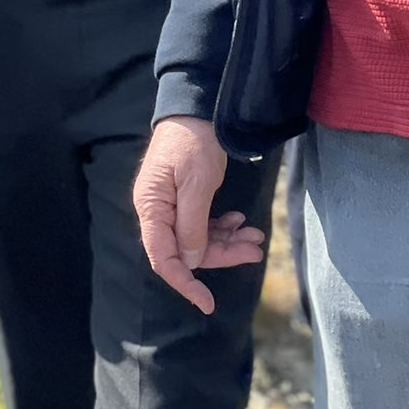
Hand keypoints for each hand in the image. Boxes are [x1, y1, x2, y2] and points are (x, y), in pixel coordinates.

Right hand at [134, 116, 265, 314]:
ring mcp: (171, 204)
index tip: (207, 303)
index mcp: (152, 208)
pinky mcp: (185, 197)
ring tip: (256, 234)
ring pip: (198, 237)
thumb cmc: (193, 141)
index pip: (163, 258)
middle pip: (186, 250)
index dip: (185, 284)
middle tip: (256, 249)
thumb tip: (192, 262)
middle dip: (221, 254)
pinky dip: (222, 225)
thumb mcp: (197, 183)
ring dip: (227, 240)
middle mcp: (157, 210)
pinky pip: (202, 222)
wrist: (199, 106)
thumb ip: (193, 225)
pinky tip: (240, 220)